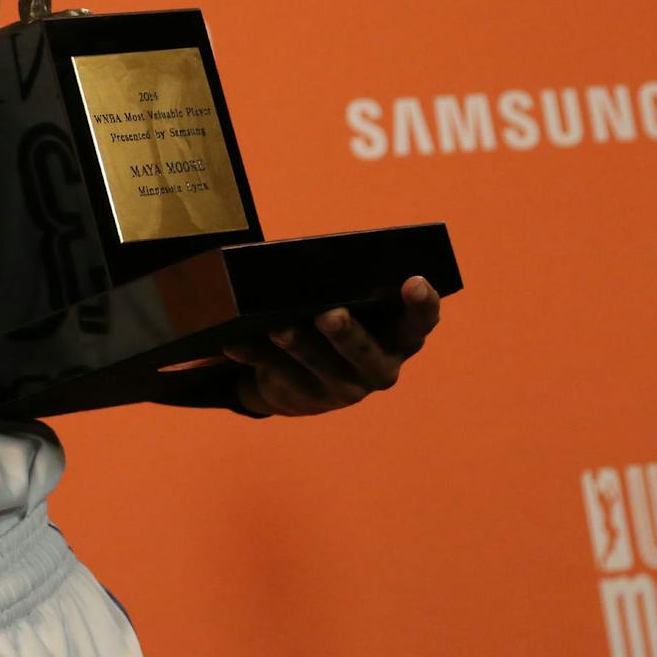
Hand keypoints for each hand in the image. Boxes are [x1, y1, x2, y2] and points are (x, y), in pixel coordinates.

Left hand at [221, 276, 442, 417]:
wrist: (312, 381)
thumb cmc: (341, 326)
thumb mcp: (356, 310)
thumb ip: (348, 290)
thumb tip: (314, 261)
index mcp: (399, 339)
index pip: (420, 322)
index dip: (422, 304)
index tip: (415, 280)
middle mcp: (379, 369)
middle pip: (365, 353)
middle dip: (346, 335)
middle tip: (329, 315)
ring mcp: (342, 388)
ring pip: (320, 368)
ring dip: (298, 347)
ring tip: (279, 329)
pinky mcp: (303, 395)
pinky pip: (275, 373)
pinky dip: (253, 356)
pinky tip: (233, 343)